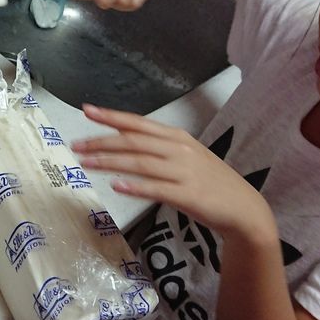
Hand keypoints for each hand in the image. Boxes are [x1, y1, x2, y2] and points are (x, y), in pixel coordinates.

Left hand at [72, 104, 275, 240]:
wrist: (243, 209)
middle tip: (76, 145)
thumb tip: (124, 143)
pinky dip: (135, 186)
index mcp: (177, 137)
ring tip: (85, 163)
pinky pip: (156, 188)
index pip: (138, 123)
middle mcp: (179, 150)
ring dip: (110, 162)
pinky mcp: (188, 195)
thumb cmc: (210, 183)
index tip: (87, 110)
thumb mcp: (186, 157)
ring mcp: (184, 172)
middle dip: (101, 141)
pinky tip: (116, 185)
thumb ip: (158, 149)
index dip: (112, 116)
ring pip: (140, 163)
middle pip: (133, 142)